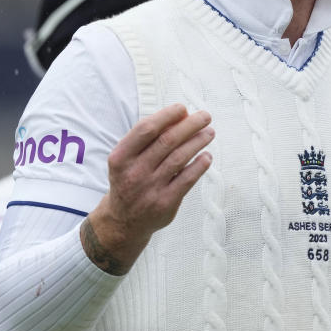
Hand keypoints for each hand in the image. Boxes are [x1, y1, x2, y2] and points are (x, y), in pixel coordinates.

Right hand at [82, 104, 213, 273]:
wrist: (123, 221)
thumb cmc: (130, 180)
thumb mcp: (128, 159)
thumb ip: (149, 138)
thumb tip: (181, 115)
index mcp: (121, 157)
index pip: (145, 129)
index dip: (166, 115)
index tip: (182, 108)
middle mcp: (134, 172)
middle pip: (167, 141)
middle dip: (190, 125)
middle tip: (205, 116)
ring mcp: (150, 189)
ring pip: (180, 158)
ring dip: (198, 141)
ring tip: (209, 132)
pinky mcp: (165, 203)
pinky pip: (187, 179)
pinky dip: (200, 165)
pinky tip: (207, 156)